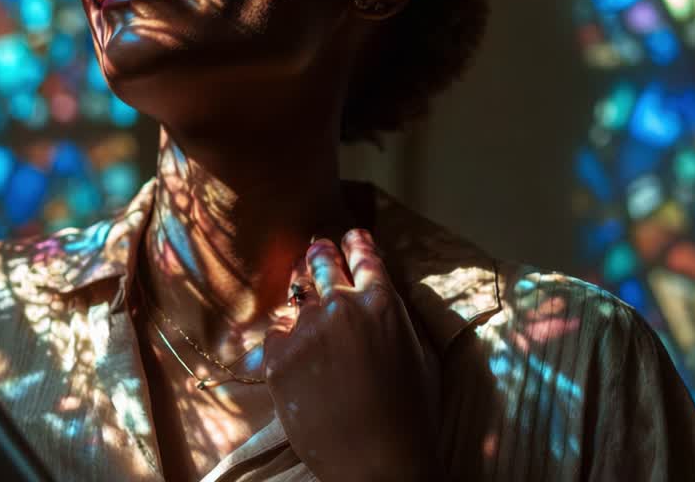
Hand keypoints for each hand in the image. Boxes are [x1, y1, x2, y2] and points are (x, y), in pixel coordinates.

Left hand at [263, 229, 438, 481]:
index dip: (355, 243)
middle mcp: (342, 306)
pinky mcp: (279, 357)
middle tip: (317, 249)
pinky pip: (275, 331)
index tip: (349, 235)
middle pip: (322, 263)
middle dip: (320, 254)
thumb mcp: (419, 352)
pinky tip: (292, 343)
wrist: (379, 461)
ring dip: (300, 293)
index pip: (364, 256)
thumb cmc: (412, 414)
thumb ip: (397, 316)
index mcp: (383, 302)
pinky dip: (284, 335)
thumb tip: (382, 296)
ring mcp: (307, 330)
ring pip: (296, 296)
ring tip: (300, 292)